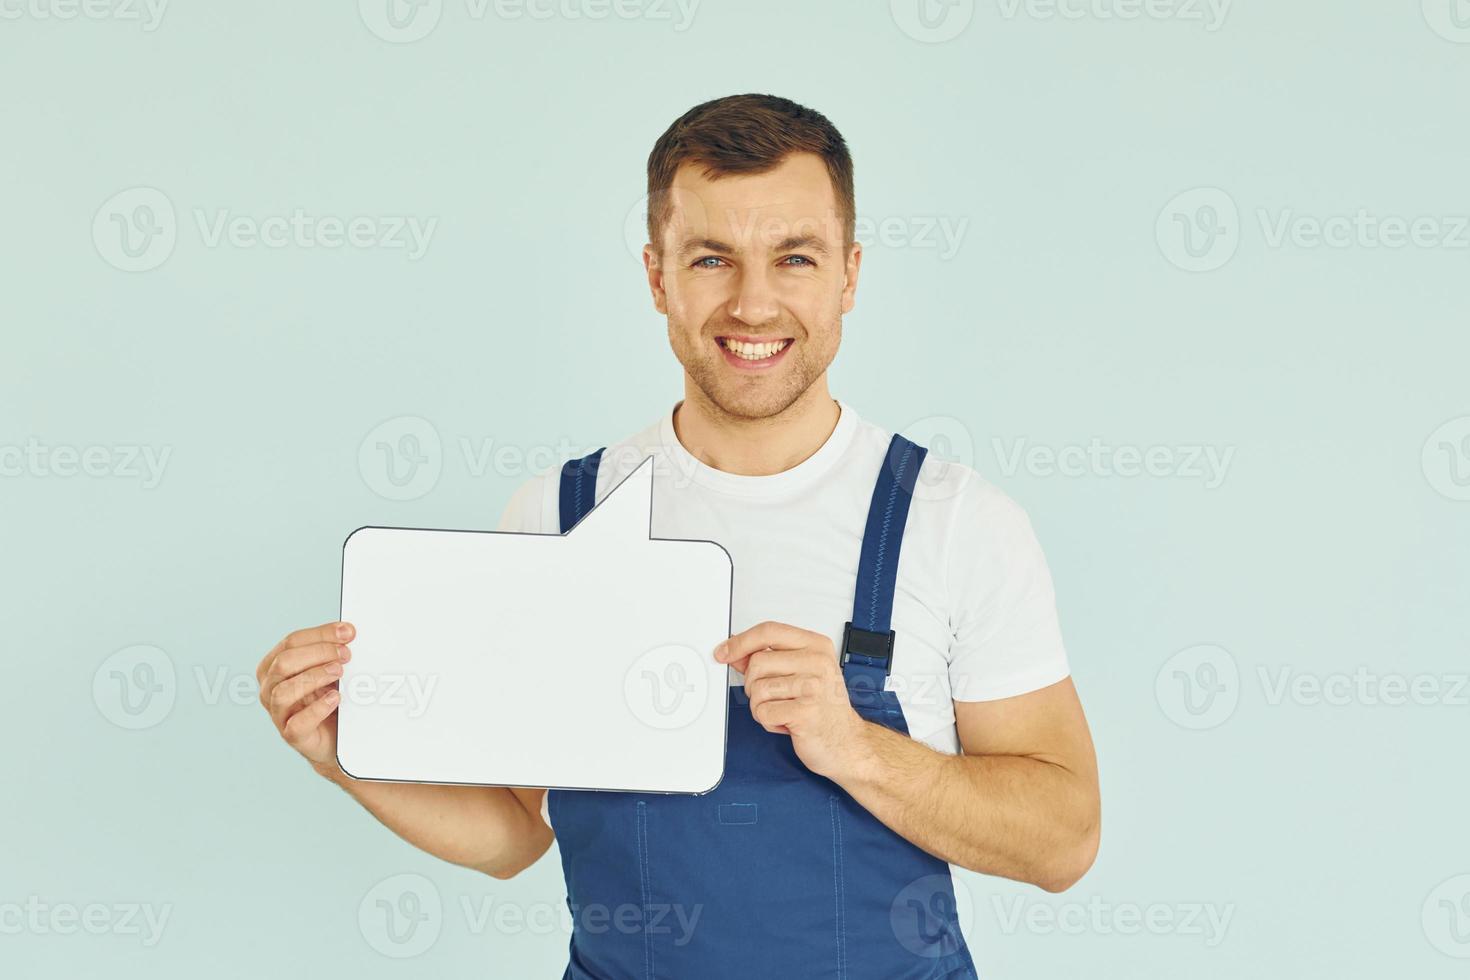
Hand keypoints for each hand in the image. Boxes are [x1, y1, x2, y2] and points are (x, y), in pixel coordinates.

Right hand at [257, 620, 353, 772]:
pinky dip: (317, 709)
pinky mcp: (291, 735)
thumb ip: (332, 649)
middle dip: (318, 653)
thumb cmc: (326, 695)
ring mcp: (278, 713)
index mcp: (273, 666)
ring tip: (339, 672)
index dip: (321, 634)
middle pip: (284, 663)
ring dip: (314, 677)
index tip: (347, 632)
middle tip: (346, 654)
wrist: (334, 734)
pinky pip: (297, 723)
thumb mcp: (327, 668)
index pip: (291, 642)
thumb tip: (348, 631)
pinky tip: (335, 698)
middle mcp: (270, 688)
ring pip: (284, 692)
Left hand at [714, 621, 869, 780]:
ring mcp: (814, 687)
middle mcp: (818, 662)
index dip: (740, 641)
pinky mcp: (806, 712)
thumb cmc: (823, 708)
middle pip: (757, 662)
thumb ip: (769, 659)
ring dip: (762, 707)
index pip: (769, 631)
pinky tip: (787, 723)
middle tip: (773, 697)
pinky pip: (763, 712)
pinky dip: (768, 722)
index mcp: (816, 646)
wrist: (847, 743)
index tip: (724, 652)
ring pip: (757, 689)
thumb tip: (735, 652)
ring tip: (784, 711)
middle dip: (753, 684)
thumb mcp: (800, 673)